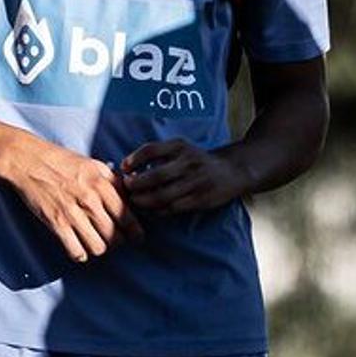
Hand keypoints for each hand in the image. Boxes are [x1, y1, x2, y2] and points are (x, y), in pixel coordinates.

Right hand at [0, 132, 124, 262]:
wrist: (27, 160)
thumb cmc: (62, 161)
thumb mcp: (93, 165)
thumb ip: (112, 182)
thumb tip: (129, 199)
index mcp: (101, 184)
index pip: (127, 216)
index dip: (135, 231)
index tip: (137, 237)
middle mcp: (90, 200)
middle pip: (115, 236)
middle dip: (117, 242)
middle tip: (115, 240)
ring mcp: (72, 213)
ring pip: (98, 247)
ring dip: (99, 248)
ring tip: (97, 243)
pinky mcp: (55, 223)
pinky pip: (76, 251)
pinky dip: (80, 254)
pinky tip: (79, 247)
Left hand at [117, 138, 253, 215]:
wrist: (232, 171)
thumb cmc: (198, 160)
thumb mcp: (182, 149)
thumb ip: (159, 154)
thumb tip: (127, 167)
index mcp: (181, 146)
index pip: (151, 150)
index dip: (134, 159)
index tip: (123, 167)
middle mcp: (188, 162)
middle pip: (155, 175)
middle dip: (136, 184)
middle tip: (127, 188)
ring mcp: (195, 182)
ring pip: (163, 195)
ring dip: (144, 200)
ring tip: (135, 200)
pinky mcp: (200, 199)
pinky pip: (173, 207)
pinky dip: (158, 210)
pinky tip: (151, 209)